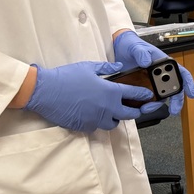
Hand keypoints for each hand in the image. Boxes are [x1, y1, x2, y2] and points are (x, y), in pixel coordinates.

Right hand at [24, 61, 160, 131]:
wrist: (45, 91)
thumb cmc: (66, 76)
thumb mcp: (89, 67)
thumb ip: (107, 68)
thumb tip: (119, 66)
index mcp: (110, 92)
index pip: (134, 95)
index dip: (144, 96)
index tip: (148, 97)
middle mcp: (107, 108)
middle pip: (130, 115)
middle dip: (135, 111)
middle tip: (135, 108)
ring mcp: (96, 119)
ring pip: (113, 124)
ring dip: (115, 118)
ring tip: (112, 112)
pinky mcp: (85, 127)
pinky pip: (97, 127)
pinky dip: (98, 122)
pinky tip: (94, 115)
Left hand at [113, 30, 193, 114]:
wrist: (119, 50)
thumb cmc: (132, 46)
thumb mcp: (136, 47)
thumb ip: (141, 53)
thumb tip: (147, 63)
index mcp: (165, 64)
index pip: (182, 74)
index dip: (188, 84)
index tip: (191, 94)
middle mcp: (162, 75)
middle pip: (174, 90)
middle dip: (176, 101)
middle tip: (174, 110)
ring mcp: (153, 83)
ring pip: (160, 97)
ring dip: (156, 105)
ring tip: (147, 109)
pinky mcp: (142, 88)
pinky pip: (147, 99)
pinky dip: (145, 104)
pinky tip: (140, 107)